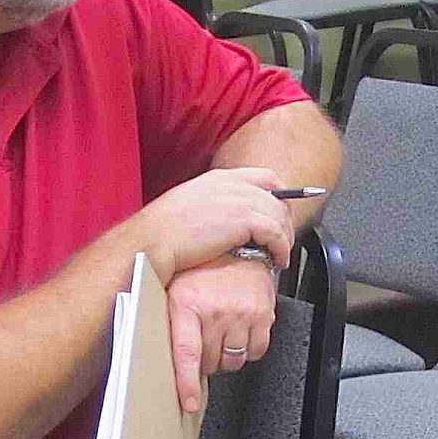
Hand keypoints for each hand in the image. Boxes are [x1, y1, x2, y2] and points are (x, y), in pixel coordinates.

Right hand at [136, 166, 291, 285]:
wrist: (152, 242)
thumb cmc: (161, 233)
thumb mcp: (188, 208)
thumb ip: (211, 207)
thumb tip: (225, 224)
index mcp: (218, 178)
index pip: (264, 178)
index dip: (279, 196)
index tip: (281, 214)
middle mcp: (231, 184)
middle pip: (277, 197)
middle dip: (284, 221)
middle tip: (283, 241)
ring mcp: (238, 200)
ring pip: (279, 215)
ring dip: (285, 238)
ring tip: (281, 255)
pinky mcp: (244, 220)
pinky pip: (276, 232)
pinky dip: (281, 248)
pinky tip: (277, 260)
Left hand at [165, 255, 277, 413]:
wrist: (237, 247)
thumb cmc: (202, 272)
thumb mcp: (175, 292)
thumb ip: (170, 326)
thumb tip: (163, 366)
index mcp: (187, 304)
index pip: (187, 353)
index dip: (187, 383)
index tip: (189, 403)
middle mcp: (216, 310)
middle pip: (211, 362)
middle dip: (205, 359)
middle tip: (204, 339)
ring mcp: (242, 313)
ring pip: (234, 360)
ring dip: (226, 354)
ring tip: (221, 332)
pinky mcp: (264, 314)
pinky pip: (257, 351)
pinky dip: (248, 348)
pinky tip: (239, 331)